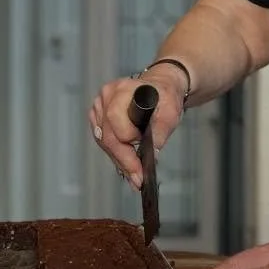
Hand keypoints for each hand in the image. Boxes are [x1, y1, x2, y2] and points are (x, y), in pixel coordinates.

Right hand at [89, 67, 186, 187]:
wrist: (159, 88)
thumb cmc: (165, 97)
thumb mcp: (171, 111)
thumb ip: (161, 131)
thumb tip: (152, 154)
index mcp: (122, 90)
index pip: (116, 120)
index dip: (129, 140)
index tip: (143, 158)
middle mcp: (106, 97)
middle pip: (108, 136)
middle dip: (124, 160)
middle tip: (137, 179)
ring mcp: (99, 107)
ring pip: (104, 141)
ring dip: (119, 160)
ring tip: (133, 176)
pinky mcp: (97, 117)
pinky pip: (103, 140)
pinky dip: (115, 154)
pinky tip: (126, 165)